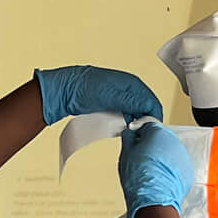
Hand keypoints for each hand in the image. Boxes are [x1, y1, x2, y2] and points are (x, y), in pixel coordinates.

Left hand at [37, 66, 163, 126]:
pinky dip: (125, 122)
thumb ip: (133, 102)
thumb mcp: (113, 96)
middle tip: (140, 134)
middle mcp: (129, 89)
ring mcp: (120, 97)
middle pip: (145, 108)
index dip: (153, 117)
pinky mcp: (112, 104)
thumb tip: (149, 109)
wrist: (65, 90)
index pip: (152, 102)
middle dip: (144, 121)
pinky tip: (122, 128)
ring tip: (131, 132)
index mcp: (133, 83)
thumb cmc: (85, 89)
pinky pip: (125, 114)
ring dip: (135, 123)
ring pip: (136, 113)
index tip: (150, 131)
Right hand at [118, 121, 192, 217]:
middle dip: (150, 145)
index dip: (139, 133)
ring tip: (149, 170)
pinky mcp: (187, 171)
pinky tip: (158, 178)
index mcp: (159, 133)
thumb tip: (129, 134)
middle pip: (160, 138)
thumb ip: (128, 138)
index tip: (134, 140)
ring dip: (160, 158)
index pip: (148, 125)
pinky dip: (168, 169)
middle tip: (140, 158)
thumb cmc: (140, 179)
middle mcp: (174, 142)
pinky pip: (175, 166)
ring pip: (168, 152)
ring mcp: (182, 157)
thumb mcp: (126, 154)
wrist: (153, 202)